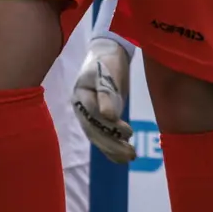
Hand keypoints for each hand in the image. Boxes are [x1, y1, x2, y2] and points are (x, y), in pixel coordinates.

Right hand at [72, 36, 137, 164]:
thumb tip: (108, 116)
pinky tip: (122, 157)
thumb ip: (106, 93)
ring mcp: (87, 115)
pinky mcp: (96, 118)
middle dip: (112, 144)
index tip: (129, 132)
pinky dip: (111, 147)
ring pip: (98, 136)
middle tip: (131, 153)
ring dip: (113, 149)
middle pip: (94, 130)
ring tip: (131, 156)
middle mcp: (81, 108)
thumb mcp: (106, 72)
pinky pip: (102, 135)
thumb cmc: (106, 61)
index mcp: (80, 95)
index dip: (109, 125)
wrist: (106, 54)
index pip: (93, 115)